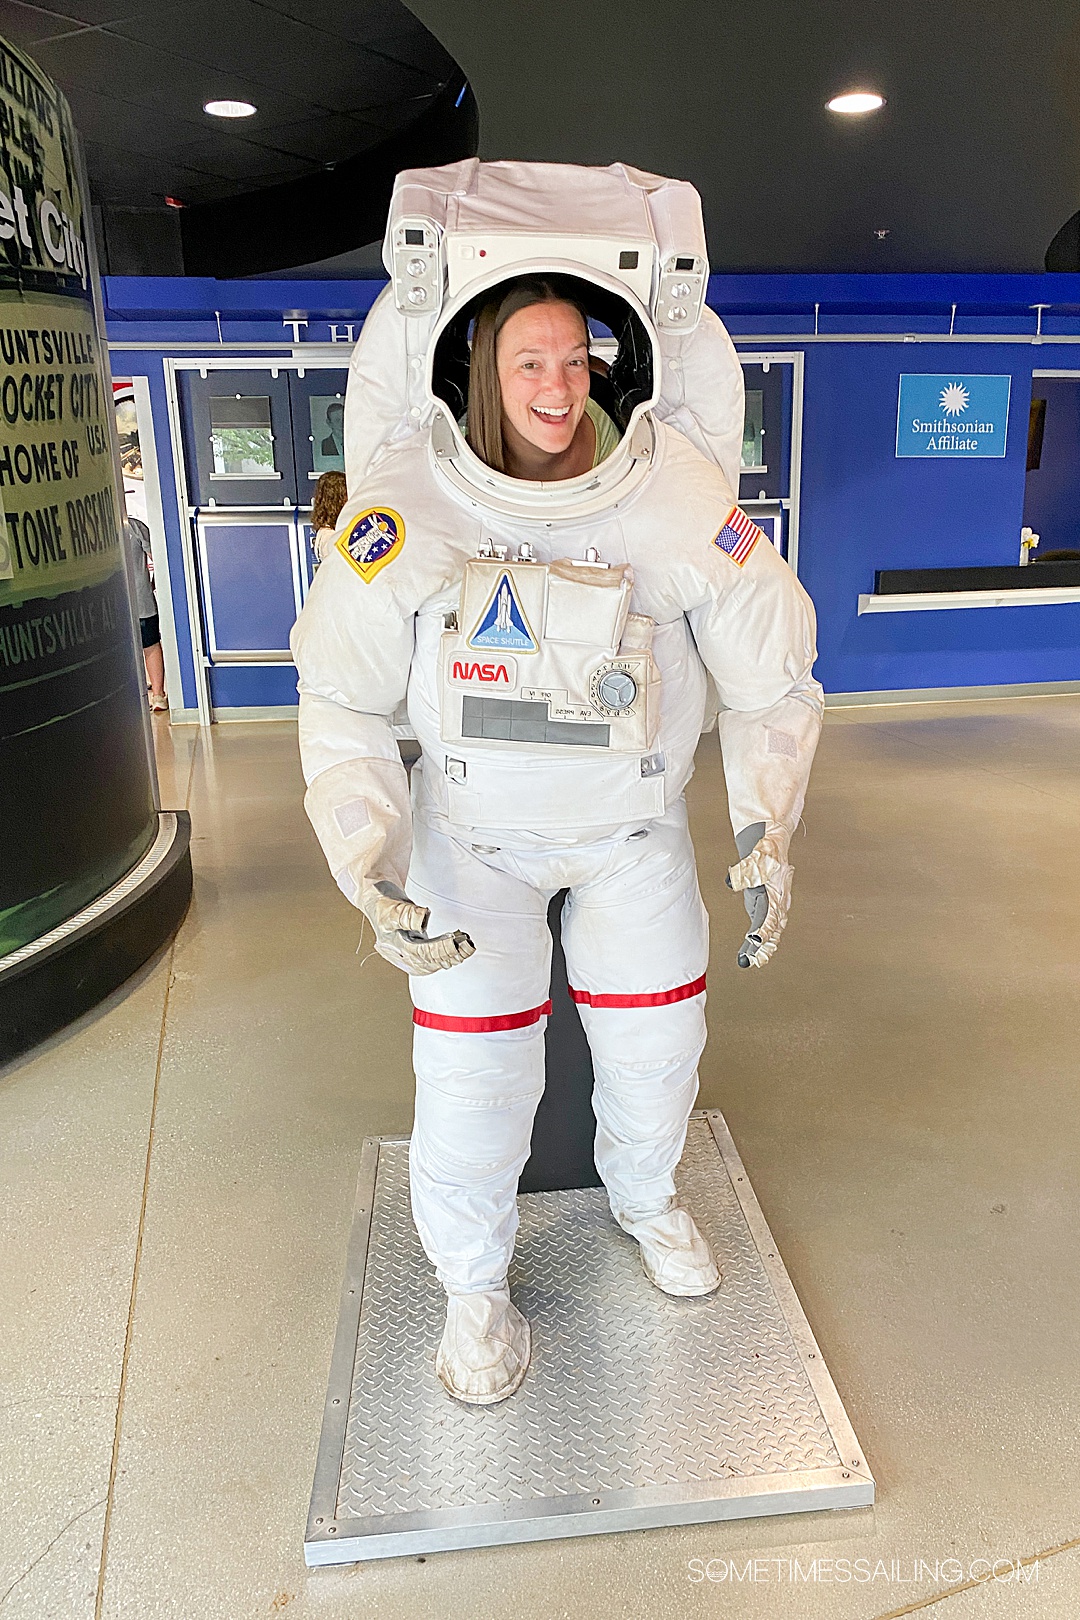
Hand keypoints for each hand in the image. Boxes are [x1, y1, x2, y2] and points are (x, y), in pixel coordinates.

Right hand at [363, 881, 474, 975]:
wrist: (376, 900)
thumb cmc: (383, 902)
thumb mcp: (390, 904)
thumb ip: (405, 913)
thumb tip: (421, 919)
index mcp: (393, 945)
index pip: (421, 953)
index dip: (440, 949)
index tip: (455, 943)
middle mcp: (399, 954)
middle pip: (427, 962)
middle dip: (448, 956)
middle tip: (467, 947)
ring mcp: (406, 955)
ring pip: (429, 965)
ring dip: (448, 960)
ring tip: (465, 950)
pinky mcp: (413, 952)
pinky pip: (429, 962)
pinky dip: (443, 959)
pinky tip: (455, 954)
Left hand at [726, 832, 793, 968]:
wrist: (773, 841)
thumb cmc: (766, 849)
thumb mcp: (757, 857)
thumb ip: (746, 870)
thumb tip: (733, 881)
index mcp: (777, 891)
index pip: (770, 915)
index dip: (763, 930)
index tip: (755, 941)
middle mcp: (778, 901)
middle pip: (773, 929)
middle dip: (764, 946)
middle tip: (754, 962)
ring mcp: (775, 904)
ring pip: (772, 931)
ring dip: (763, 947)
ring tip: (751, 962)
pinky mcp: (767, 904)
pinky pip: (767, 927)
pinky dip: (762, 940)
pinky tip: (753, 951)